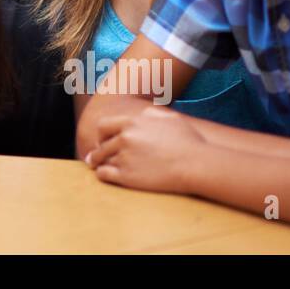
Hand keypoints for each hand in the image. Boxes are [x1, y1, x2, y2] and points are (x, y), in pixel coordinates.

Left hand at [86, 105, 205, 192]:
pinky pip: (103, 174)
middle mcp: (124, 138)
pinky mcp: (126, 176)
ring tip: (98, 167)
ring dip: (100, 164)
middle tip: (94, 158)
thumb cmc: (188, 142)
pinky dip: (102, 174)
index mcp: (131, 123)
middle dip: (97, 151)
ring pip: (102, 160)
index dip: (101, 135)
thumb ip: (152, 113)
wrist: (195, 164)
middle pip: (101, 145)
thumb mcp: (169, 119)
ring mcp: (124, 157)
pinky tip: (104, 175)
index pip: (103, 126)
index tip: (102, 141)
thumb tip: (144, 112)